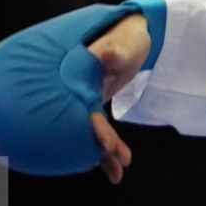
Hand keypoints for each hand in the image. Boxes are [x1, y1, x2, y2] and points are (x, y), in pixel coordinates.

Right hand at [86, 13, 149, 184]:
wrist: (129, 34)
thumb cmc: (126, 37)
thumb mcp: (123, 44)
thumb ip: (115, 52)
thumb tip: (104, 54)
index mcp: (77, 78)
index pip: (81, 107)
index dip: (94, 128)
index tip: (108, 146)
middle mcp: (76, 93)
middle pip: (82, 124)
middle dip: (97, 146)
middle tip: (117, 161)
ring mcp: (84, 101)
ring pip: (89, 131)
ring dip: (102, 153)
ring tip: (118, 171)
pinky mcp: (93, 107)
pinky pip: (97, 130)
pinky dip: (106, 149)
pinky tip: (117, 167)